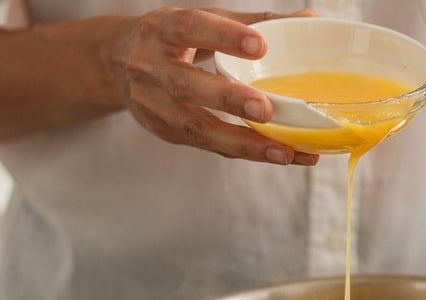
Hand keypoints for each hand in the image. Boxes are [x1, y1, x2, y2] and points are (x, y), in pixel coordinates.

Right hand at [112, 7, 317, 164]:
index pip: (191, 28)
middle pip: (188, 86)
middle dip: (228, 100)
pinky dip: (243, 151)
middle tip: (266, 110)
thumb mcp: (203, 21)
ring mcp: (154, 104)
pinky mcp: (164, 131)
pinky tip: (278, 155)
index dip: (224, 36)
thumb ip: (252, 22)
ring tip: (285, 152)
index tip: (259, 45)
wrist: (116, 65)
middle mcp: (151, 67)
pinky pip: (207, 145)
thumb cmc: (173, 40)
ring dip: (243, 143)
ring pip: (197, 128)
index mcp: (163, 29)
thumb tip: (308, 18)